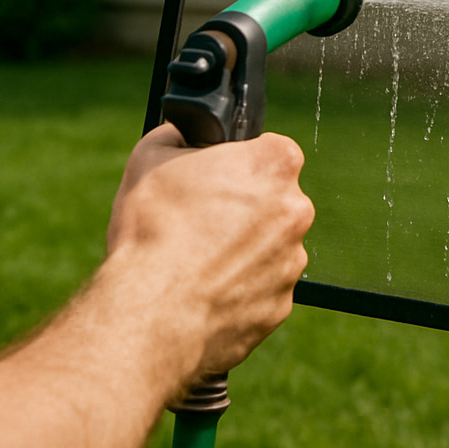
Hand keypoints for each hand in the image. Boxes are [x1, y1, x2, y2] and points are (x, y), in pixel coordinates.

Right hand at [107, 124, 314, 375]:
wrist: (152, 313)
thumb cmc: (154, 230)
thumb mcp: (151, 156)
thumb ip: (179, 136)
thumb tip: (183, 134)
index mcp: (276, 164)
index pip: (269, 151)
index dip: (238, 163)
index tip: (214, 180)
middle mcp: (297, 211)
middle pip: (273, 201)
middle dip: (242, 209)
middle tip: (199, 222)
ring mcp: (292, 261)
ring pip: (268, 248)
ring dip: (241, 251)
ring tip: (194, 261)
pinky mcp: (280, 305)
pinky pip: (260, 289)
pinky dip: (237, 290)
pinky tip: (202, 291)